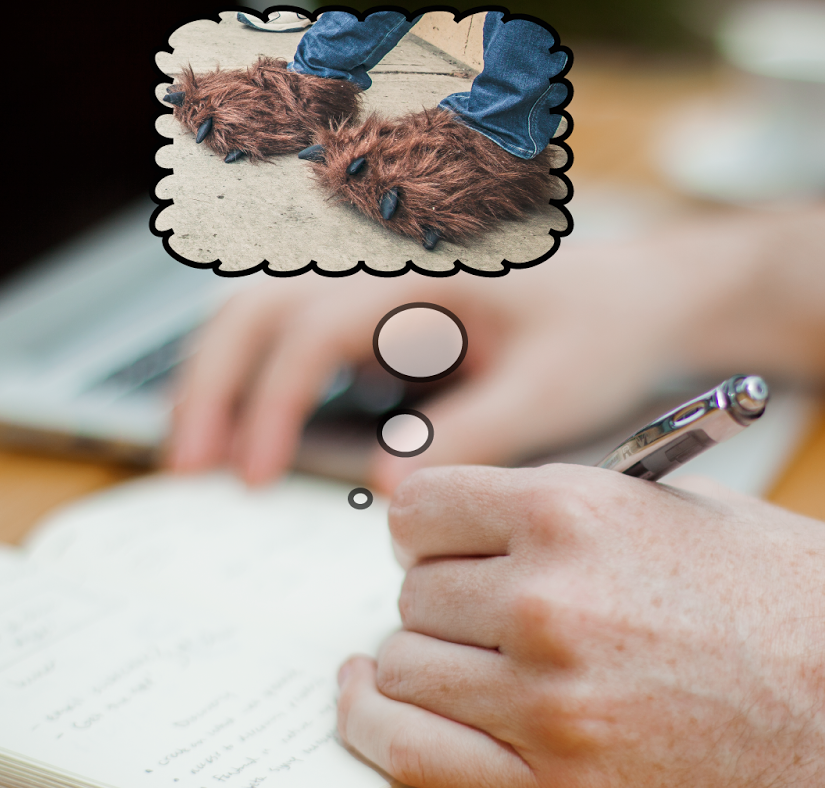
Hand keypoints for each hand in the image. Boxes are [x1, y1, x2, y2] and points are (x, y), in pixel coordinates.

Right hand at [168, 244, 691, 491]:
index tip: (254, 475)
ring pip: (259, 310)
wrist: (637, 297)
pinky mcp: (371, 307)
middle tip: (187, 470)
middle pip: (258, 303)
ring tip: (193, 458)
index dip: (271, 401)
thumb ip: (470, 437)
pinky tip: (239, 436)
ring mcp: (371, 277)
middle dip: (209, 383)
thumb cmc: (600, 336)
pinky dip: (250, 377)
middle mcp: (383, 259)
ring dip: (216, 377)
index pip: (314, 326)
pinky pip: (286, 329)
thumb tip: (385, 491)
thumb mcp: (549, 393)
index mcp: (424, 269)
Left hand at [335, 464, 824, 787]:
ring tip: (464, 660)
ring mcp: (550, 703)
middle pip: (412, 594)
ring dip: (423, 661)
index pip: (420, 509)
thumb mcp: (679, 505)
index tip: (442, 546)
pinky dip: (379, 725)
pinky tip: (377, 703)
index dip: (430, 529)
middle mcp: (546, 601)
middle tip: (482, 611)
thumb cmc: (804, 594)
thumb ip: (564, 508)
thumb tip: (473, 520)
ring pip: (403, 668)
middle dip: (441, 598)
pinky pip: (413, 753)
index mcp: (574, 512)